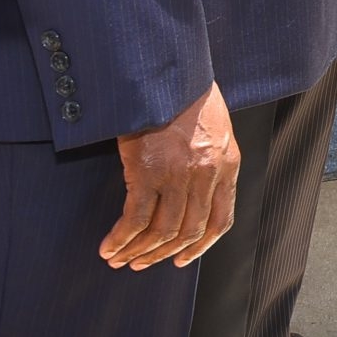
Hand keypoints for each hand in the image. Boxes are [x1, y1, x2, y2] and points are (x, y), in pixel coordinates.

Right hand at [100, 82, 239, 270]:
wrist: (168, 72)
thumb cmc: (187, 95)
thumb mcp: (214, 129)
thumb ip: (210, 161)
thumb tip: (194, 193)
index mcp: (227, 164)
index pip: (221, 219)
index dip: (200, 246)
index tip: (181, 260)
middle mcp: (206, 174)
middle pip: (188, 230)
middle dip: (163, 253)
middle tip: (141, 263)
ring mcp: (178, 175)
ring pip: (161, 231)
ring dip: (139, 251)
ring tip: (120, 259)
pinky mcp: (147, 172)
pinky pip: (135, 219)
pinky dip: (121, 238)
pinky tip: (109, 246)